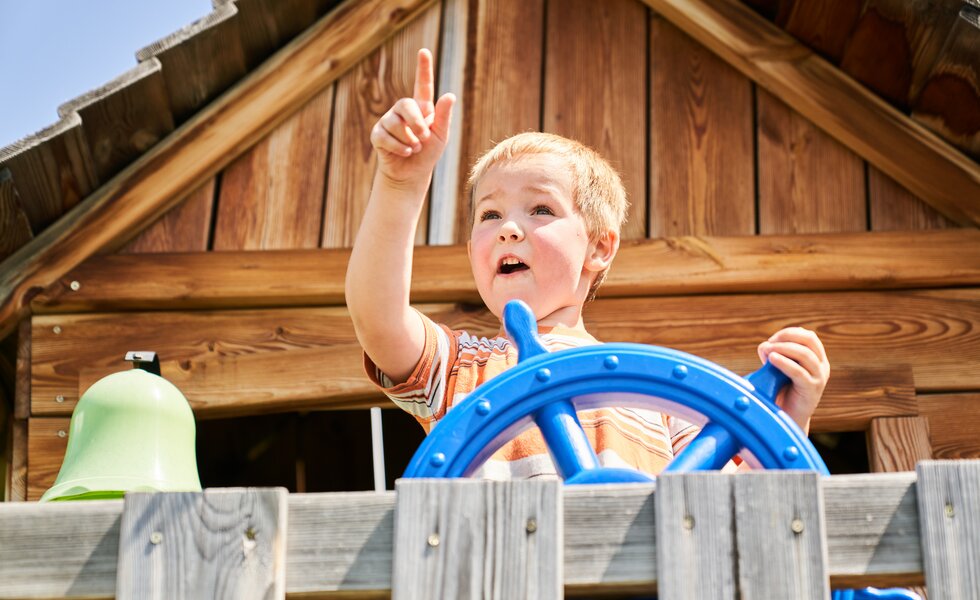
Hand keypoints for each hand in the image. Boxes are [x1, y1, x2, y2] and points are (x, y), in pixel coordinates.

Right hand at [370, 48, 455, 186]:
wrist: (412, 175)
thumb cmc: (428, 154)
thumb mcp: (441, 136)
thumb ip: (443, 116)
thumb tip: (450, 95)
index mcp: (421, 108)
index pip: (423, 85)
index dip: (423, 68)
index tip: (424, 52)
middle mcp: (403, 111)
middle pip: (405, 104)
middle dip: (416, 123)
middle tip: (424, 138)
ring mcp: (388, 121)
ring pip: (395, 123)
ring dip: (409, 139)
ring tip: (414, 149)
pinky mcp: (378, 135)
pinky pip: (386, 136)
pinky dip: (399, 147)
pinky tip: (405, 153)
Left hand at [757, 327, 829, 433]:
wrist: (787, 419)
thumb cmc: (781, 391)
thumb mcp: (777, 368)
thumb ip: (773, 354)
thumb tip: (765, 346)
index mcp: (817, 359)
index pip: (808, 336)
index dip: (790, 333)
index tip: (772, 340)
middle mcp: (822, 366)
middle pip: (809, 340)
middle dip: (787, 337)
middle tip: (769, 344)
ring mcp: (819, 378)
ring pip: (805, 354)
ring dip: (783, 348)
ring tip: (767, 352)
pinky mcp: (812, 390)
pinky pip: (799, 372)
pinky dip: (784, 363)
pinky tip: (772, 359)